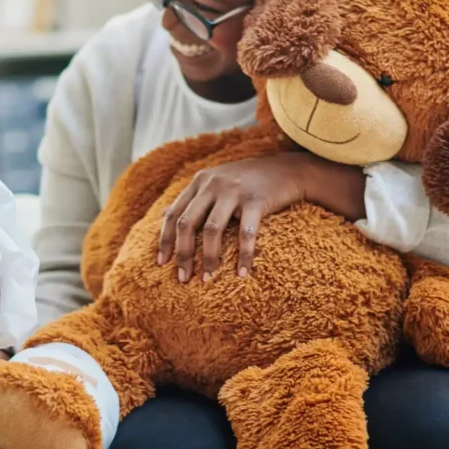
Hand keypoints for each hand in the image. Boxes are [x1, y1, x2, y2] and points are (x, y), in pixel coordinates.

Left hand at [158, 152, 366, 281]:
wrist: (287, 169)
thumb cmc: (248, 180)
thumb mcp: (215, 181)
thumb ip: (191, 197)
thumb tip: (163, 216)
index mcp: (199, 182)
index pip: (174, 214)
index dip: (165, 240)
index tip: (161, 263)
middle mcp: (212, 184)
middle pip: (187, 223)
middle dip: (183, 254)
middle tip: (183, 278)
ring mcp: (234, 191)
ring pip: (211, 229)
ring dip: (208, 258)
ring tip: (208, 278)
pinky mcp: (256, 200)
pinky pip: (246, 233)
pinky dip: (243, 255)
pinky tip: (242, 273)